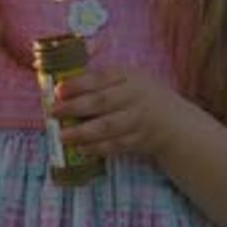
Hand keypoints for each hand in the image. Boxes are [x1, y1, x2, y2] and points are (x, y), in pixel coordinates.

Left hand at [51, 65, 180, 158]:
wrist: (173, 121)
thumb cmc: (141, 95)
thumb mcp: (127, 79)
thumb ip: (101, 80)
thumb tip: (63, 84)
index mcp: (128, 77)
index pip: (101, 78)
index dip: (78, 84)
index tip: (58, 90)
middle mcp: (134, 97)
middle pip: (102, 102)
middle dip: (75, 107)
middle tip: (54, 112)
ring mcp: (137, 120)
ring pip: (108, 127)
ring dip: (82, 132)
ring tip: (63, 136)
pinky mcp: (138, 140)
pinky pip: (115, 145)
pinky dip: (97, 148)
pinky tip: (81, 149)